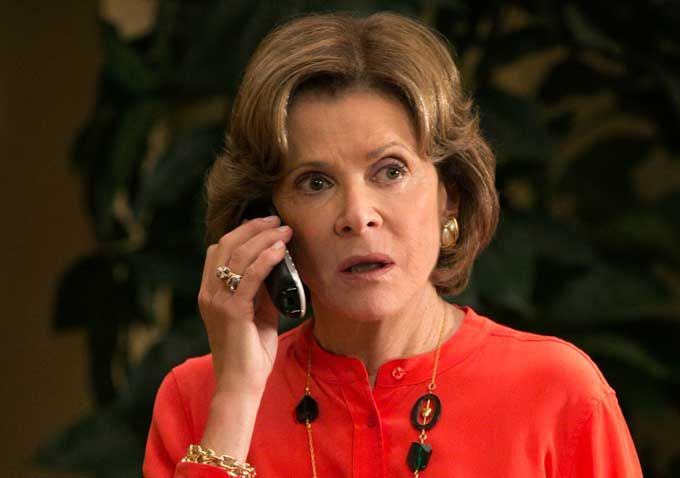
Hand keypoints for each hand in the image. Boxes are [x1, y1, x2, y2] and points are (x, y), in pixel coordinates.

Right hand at [198, 215, 292, 395]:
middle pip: (226, 245)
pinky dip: (266, 258)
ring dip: (263, 238)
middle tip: (277, 220)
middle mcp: (208, 293)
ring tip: (284, 231)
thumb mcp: (259, 315)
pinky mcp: (232, 311)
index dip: (241, 232)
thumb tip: (281, 269)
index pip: (219, 251)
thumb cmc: (250, 354)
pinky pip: (250, 276)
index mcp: (210, 293)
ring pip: (237, 255)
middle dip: (253, 228)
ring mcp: (217, 301)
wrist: (241, 385)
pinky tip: (280, 251)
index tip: (265, 224)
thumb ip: (264, 292)